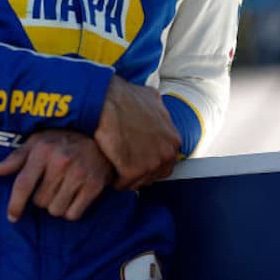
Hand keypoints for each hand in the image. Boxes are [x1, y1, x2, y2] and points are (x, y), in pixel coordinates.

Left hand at [0, 129, 115, 222]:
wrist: (100, 137)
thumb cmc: (62, 140)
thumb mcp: (36, 142)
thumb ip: (15, 159)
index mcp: (42, 151)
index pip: (23, 184)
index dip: (15, 204)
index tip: (12, 217)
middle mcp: (60, 162)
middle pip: (39, 201)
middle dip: (41, 198)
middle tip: (51, 185)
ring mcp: (79, 174)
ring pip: (56, 210)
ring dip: (56, 206)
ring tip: (63, 190)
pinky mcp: (94, 185)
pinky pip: (73, 214)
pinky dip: (71, 211)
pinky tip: (74, 197)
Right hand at [94, 76, 180, 190]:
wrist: (105, 101)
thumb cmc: (123, 96)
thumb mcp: (150, 97)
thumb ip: (158, 109)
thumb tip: (155, 107)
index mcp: (173, 139)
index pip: (165, 161)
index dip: (148, 160)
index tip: (136, 158)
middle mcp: (167, 153)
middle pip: (154, 174)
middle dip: (140, 171)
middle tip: (124, 166)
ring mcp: (151, 164)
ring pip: (139, 181)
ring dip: (127, 178)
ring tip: (114, 170)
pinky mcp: (133, 171)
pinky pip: (123, 184)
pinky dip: (115, 181)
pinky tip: (108, 173)